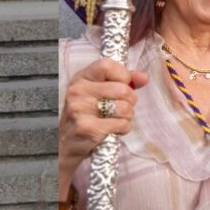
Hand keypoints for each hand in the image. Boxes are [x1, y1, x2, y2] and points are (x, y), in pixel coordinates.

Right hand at [59, 59, 148, 194]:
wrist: (65, 144)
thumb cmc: (88, 115)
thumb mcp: (101, 92)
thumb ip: (124, 81)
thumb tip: (144, 77)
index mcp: (81, 78)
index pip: (108, 65)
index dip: (123, 75)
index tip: (123, 85)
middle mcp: (77, 91)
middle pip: (123, 89)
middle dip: (130, 101)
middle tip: (120, 108)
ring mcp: (80, 109)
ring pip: (125, 108)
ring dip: (127, 116)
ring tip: (116, 119)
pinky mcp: (87, 127)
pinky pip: (121, 124)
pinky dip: (123, 128)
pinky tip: (113, 130)